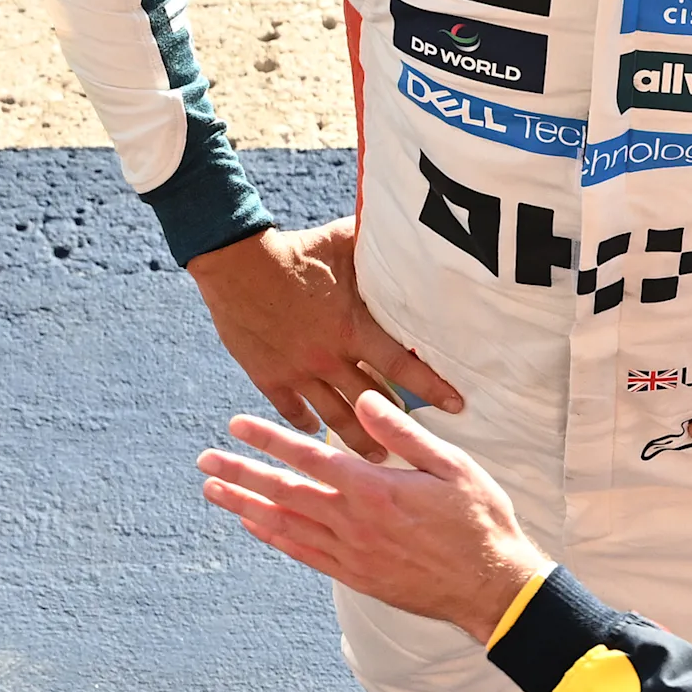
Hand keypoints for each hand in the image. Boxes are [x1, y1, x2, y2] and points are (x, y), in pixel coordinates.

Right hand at [187, 220, 462, 458]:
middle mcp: (330, 358)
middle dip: (396, 425)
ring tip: (375, 458)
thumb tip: (406, 232)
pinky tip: (316, 431)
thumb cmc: (295, 250)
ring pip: (335, 417)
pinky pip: (292, 410)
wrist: (236, 263)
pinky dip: (306, 423)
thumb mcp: (342, 243)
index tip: (456, 405)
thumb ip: (374, 246)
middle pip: (372, 403)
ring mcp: (298, 371)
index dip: (432, 387)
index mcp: (353, 329)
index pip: (403, 366)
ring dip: (358, 440)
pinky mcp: (269, 376)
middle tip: (415, 445)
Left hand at [197, 392, 550, 641]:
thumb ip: (403, 434)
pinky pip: (303, 554)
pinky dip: (273, 538)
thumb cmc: (479, 521)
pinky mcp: (355, 576)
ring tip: (213, 491)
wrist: (491, 587)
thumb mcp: (453, 466)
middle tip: (205, 460)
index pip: (309, 457)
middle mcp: (354, 522)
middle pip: (284, 492)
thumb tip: (364, 400)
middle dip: (240, 473)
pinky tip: (253, 526)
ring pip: (285, 524)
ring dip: (245, 506)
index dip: (268, 440)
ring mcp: (351, 553)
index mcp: (375, 489)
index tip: (236, 426)